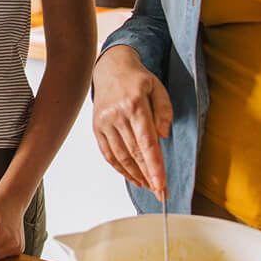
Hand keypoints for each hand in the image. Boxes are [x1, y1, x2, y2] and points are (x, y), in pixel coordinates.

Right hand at [91, 45, 173, 196]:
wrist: (110, 68)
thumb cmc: (137, 79)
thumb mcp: (157, 87)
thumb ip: (164, 110)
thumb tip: (163, 136)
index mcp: (134, 104)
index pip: (146, 142)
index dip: (154, 166)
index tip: (161, 185)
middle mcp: (116, 115)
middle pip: (135, 153)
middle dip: (149, 176)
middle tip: (160, 193)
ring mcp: (104, 122)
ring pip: (121, 156)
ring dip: (136, 175)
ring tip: (149, 187)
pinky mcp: (97, 127)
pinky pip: (108, 154)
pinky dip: (120, 168)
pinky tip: (133, 177)